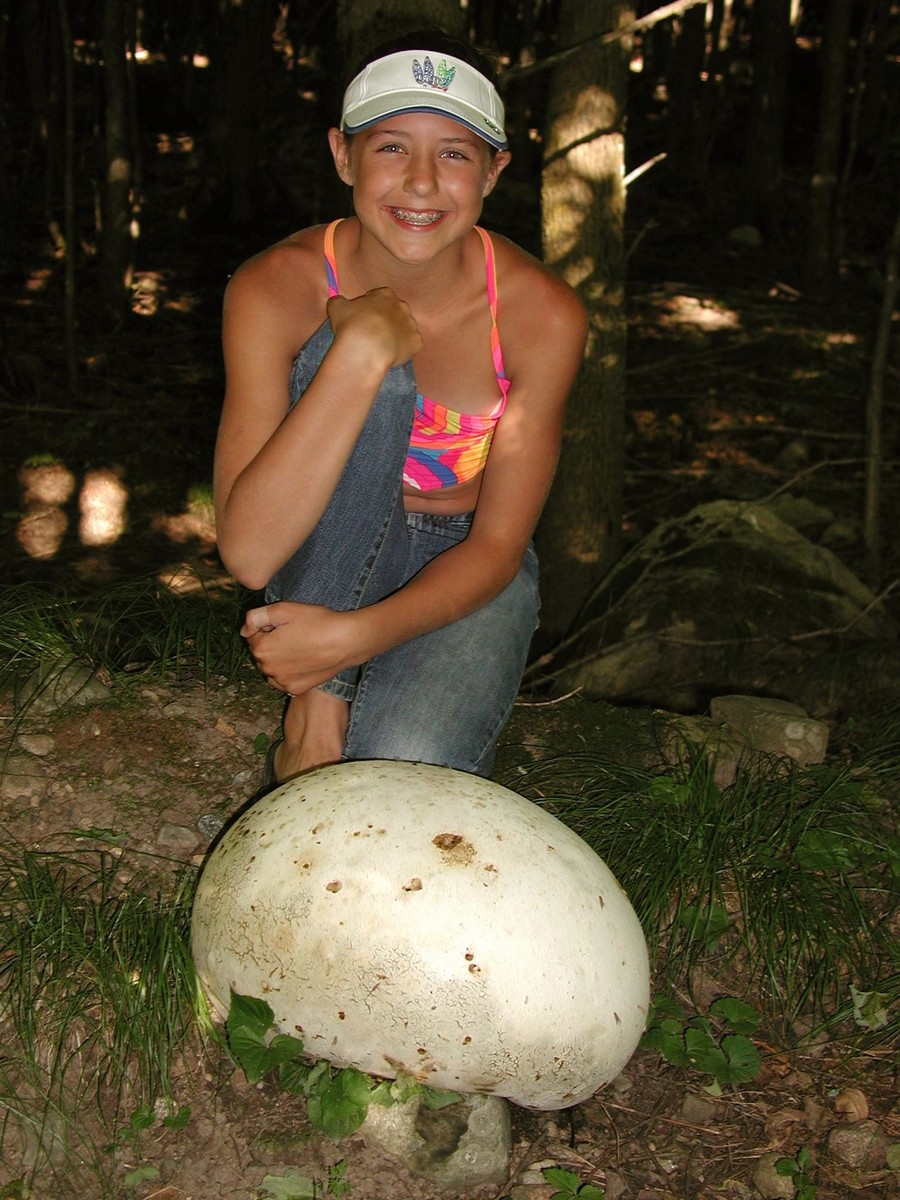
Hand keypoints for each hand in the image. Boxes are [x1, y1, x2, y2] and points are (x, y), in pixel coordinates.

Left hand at [241, 602, 363, 694]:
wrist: (346, 641)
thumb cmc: (316, 622)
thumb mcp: (283, 609)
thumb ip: (256, 617)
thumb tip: (244, 630)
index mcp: (262, 649)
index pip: (252, 636)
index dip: (267, 627)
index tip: (285, 624)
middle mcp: (268, 669)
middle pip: (262, 653)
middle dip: (271, 643)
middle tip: (294, 634)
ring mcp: (282, 682)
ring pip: (272, 668)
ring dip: (278, 659)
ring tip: (299, 648)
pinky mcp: (296, 689)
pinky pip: (283, 681)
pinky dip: (288, 672)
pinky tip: (303, 662)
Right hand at [326, 287, 422, 368]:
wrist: (367, 348)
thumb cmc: (351, 324)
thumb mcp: (336, 307)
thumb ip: (339, 301)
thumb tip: (339, 302)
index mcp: (385, 294)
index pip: (380, 296)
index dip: (371, 306)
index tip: (364, 316)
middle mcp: (402, 306)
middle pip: (395, 311)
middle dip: (386, 320)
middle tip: (373, 332)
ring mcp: (412, 325)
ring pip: (405, 328)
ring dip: (396, 334)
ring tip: (382, 346)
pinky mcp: (417, 343)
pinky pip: (411, 345)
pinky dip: (404, 349)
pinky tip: (391, 355)